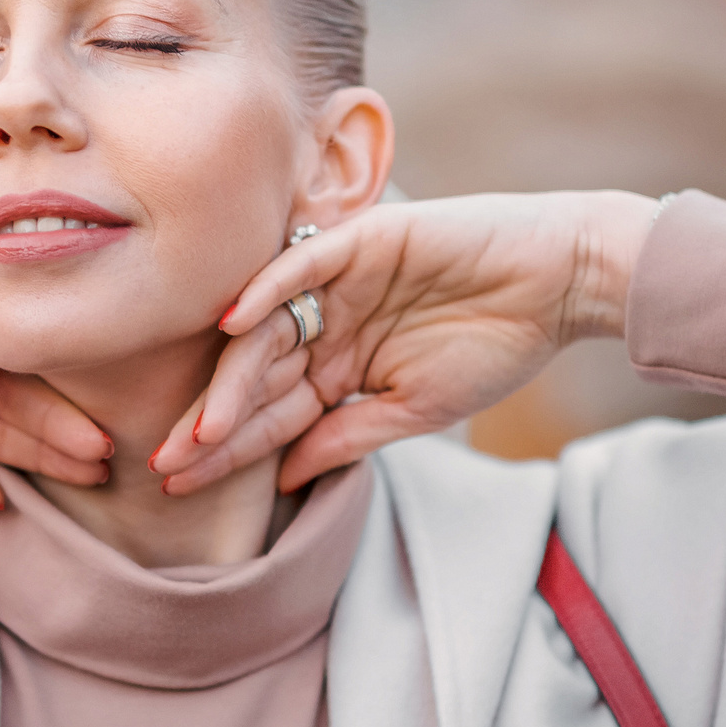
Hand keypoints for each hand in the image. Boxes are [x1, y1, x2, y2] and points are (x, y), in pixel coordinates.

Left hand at [151, 192, 659, 492]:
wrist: (560, 283)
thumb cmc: (497, 347)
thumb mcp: (415, 412)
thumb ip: (347, 438)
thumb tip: (284, 481)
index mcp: (336, 367)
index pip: (269, 414)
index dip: (226, 450)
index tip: (179, 485)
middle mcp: (325, 325)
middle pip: (253, 378)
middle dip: (210, 424)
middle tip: (166, 464)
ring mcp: (337, 283)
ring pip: (266, 330)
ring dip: (231, 377)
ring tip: (201, 426)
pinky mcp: (359, 241)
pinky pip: (301, 265)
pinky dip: (266, 289)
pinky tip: (232, 323)